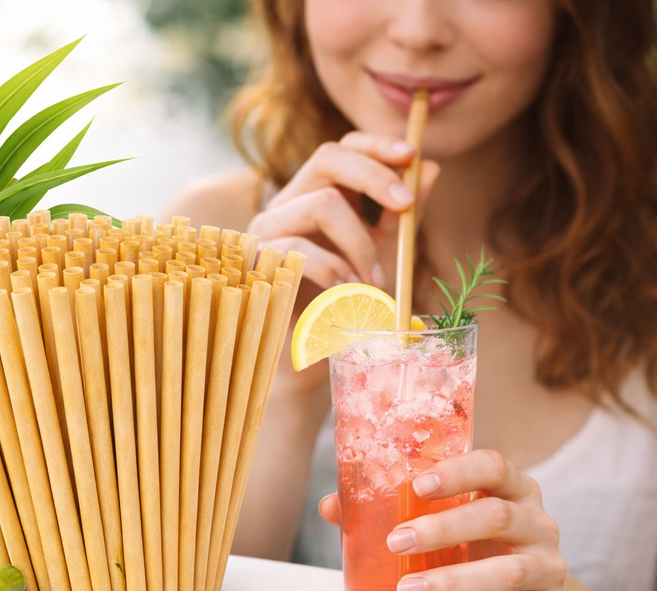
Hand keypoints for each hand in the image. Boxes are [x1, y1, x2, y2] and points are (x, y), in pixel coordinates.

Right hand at [247, 131, 440, 288]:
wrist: (311, 346)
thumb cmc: (345, 298)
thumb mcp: (383, 253)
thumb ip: (402, 215)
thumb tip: (432, 169)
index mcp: (318, 194)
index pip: (343, 149)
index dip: (376, 144)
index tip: (412, 157)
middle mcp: (289, 202)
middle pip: (327, 157)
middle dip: (374, 176)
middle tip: (406, 205)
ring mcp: (268, 227)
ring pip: (322, 203)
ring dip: (360, 242)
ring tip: (375, 280)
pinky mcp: (258, 257)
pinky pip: (302, 248)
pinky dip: (334, 270)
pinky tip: (346, 293)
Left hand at [319, 449, 567, 590]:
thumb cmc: (477, 547)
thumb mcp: (446, 522)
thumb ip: (393, 509)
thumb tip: (332, 505)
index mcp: (511, 488)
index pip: (494, 466)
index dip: (457, 472)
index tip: (417, 485)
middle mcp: (537, 521)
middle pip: (497, 516)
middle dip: (443, 529)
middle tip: (396, 542)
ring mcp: (549, 565)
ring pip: (509, 570)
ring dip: (453, 579)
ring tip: (407, 589)